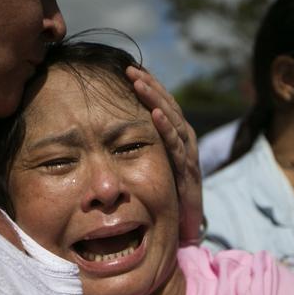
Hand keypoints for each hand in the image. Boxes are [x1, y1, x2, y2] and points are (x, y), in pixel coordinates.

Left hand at [126, 66, 202, 244]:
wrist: (185, 225)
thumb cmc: (165, 197)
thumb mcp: (148, 168)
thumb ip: (135, 151)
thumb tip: (104, 139)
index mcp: (174, 138)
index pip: (161, 106)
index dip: (148, 88)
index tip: (129, 71)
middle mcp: (184, 142)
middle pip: (167, 106)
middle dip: (150, 86)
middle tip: (130, 69)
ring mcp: (188, 155)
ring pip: (173, 120)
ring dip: (156, 99)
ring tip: (140, 82)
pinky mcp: (189, 171)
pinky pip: (177, 145)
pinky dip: (166, 128)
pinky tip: (154, 114)